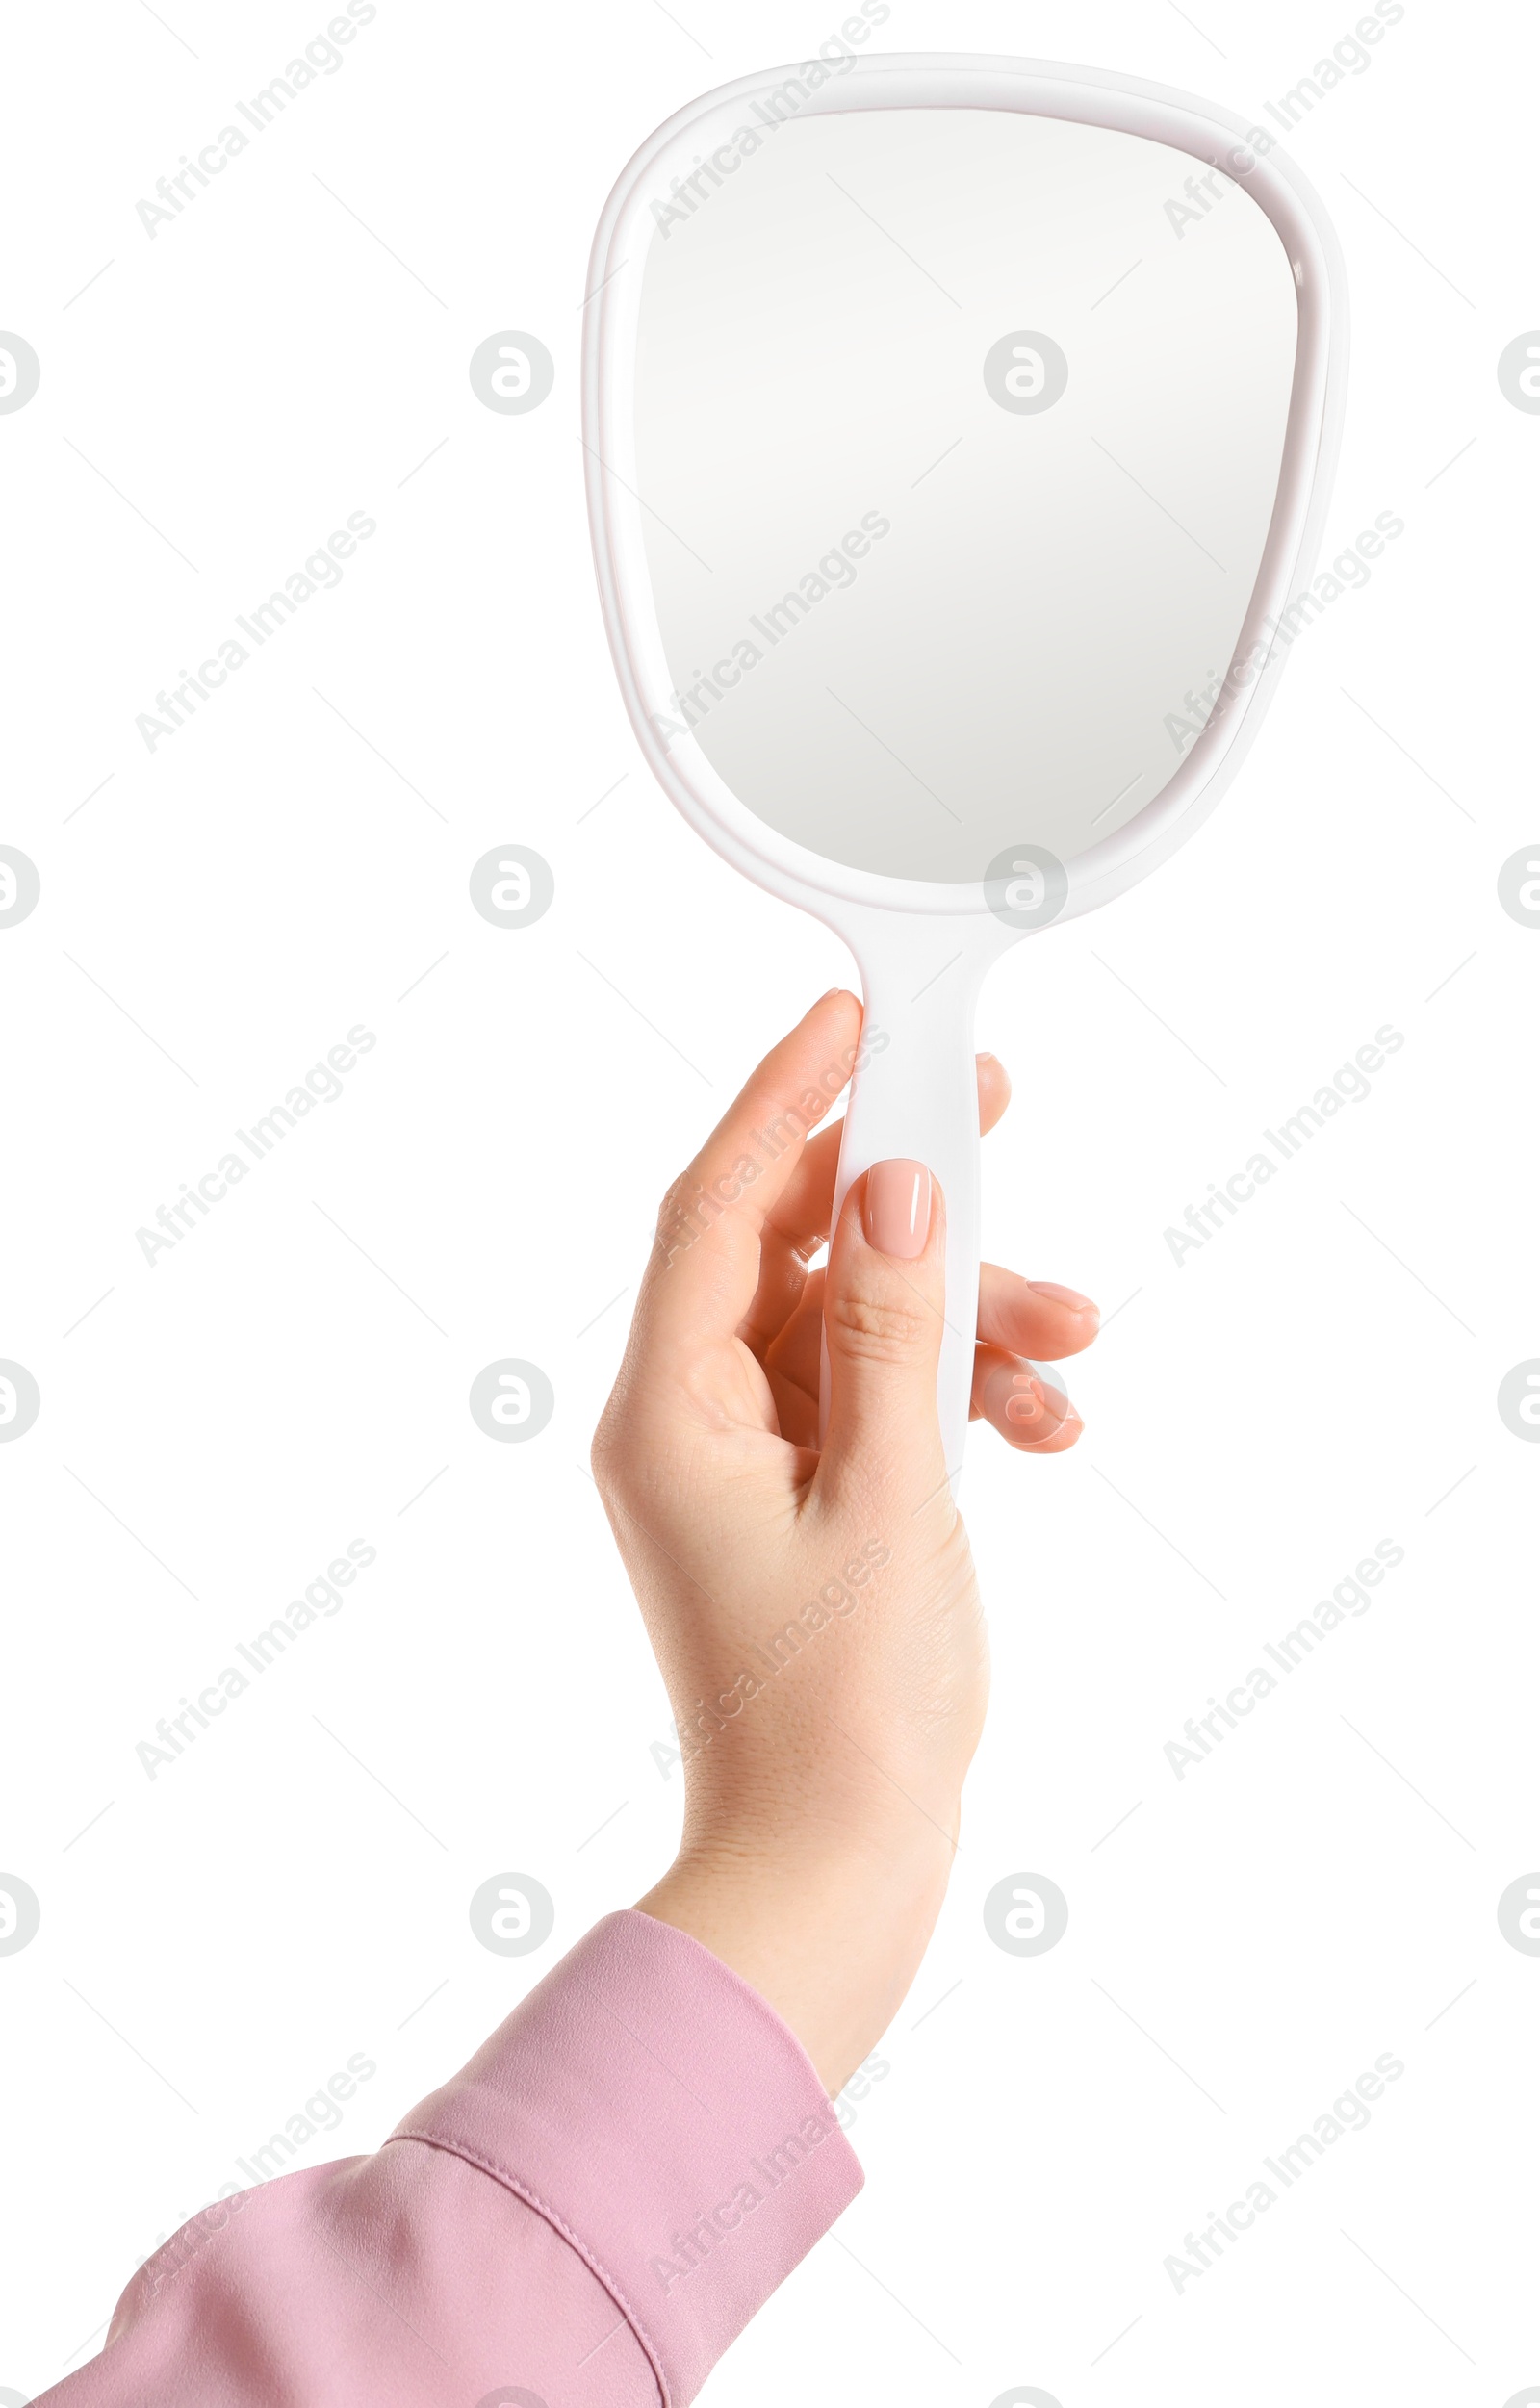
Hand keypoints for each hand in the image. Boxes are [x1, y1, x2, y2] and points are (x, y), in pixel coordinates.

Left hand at [591, 991, 1097, 2089]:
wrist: (834, 1868)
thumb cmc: (842, 1712)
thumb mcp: (892, 1498)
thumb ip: (897, 1330)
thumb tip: (898, 1188)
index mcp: (668, 1410)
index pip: (718, 1206)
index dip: (783, 1097)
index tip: (848, 1015)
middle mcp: (687, 1419)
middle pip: (791, 1247)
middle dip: (901, 1193)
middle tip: (988, 1108)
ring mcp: (742, 1460)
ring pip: (854, 1323)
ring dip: (964, 1315)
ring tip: (1072, 1335)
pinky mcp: (800, 1496)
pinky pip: (875, 1398)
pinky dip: (957, 1392)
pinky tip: (1041, 1418)